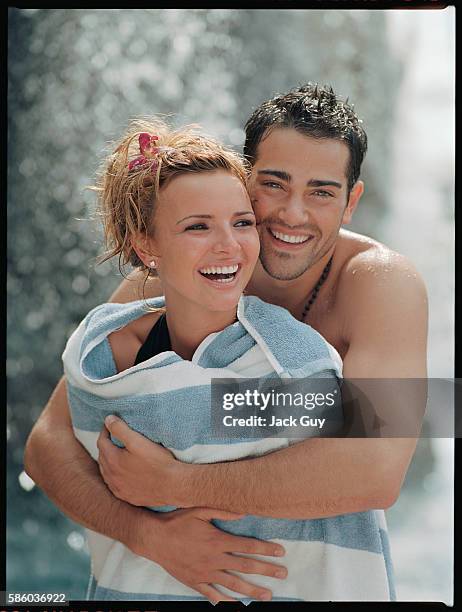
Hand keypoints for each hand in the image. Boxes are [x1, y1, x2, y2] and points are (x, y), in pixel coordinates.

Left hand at [97, 415, 180, 505]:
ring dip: (108, 461)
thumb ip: (120, 429)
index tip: (111, 425)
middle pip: (102, 457)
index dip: (105, 431)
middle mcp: (111, 477)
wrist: (173, 485)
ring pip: (106, 472)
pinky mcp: (127, 496)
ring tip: (117, 453)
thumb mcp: (138, 441)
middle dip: (106, 445)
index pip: (102, 442)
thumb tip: (107, 420)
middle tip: (114, 437)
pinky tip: (121, 473)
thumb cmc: (157, 462)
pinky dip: (114, 476)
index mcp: (112, 461)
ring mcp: (118, 489)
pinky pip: (114, 485)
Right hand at [130, 506, 287, 602]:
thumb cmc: (177, 521)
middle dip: (266, 570)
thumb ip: (221, 510)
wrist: (153, 538)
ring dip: (253, 590)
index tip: (281, 552)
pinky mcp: (195, 582)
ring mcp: (205, 573)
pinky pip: (213, 595)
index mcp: (217, 541)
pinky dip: (225, 602)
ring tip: (268, 595)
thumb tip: (243, 512)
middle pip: (246, 566)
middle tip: (284, 573)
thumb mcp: (199, 509)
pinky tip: (237, 606)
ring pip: (233, 584)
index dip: (266, 549)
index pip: (248, 546)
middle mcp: (214, 559)